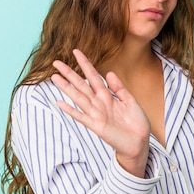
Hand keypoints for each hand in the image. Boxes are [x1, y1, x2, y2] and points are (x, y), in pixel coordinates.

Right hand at [51, 49, 150, 177]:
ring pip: (78, 97)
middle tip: (56, 62)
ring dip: (66, 88)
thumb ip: (119, 88)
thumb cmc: (136, 122)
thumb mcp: (130, 101)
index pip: (93, 76)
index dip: (85, 64)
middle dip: (69, 73)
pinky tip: (60, 103)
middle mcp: (99, 103)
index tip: (76, 52)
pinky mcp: (96, 126)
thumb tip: (109, 73)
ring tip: (54, 77)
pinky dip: (71, 110)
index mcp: (107, 95)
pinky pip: (81, 116)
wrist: (139, 142)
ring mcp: (96, 114)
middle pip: (81, 84)